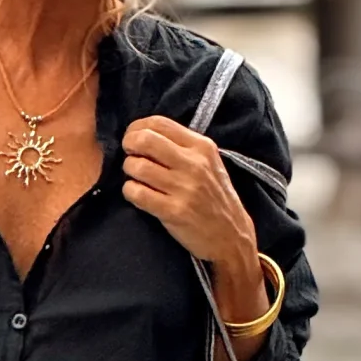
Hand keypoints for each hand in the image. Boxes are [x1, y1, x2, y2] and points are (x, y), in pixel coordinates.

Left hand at [122, 114, 264, 320]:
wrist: (231, 237)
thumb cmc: (215, 199)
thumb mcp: (209, 164)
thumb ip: (183, 147)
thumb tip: (145, 134)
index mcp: (202, 147)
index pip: (159, 123)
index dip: (137, 127)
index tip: (133, 137)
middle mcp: (194, 164)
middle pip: (144, 140)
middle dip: (128, 145)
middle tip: (129, 155)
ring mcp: (184, 188)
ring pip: (136, 166)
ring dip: (128, 171)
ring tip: (136, 178)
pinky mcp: (174, 212)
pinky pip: (136, 193)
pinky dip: (130, 192)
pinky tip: (137, 194)